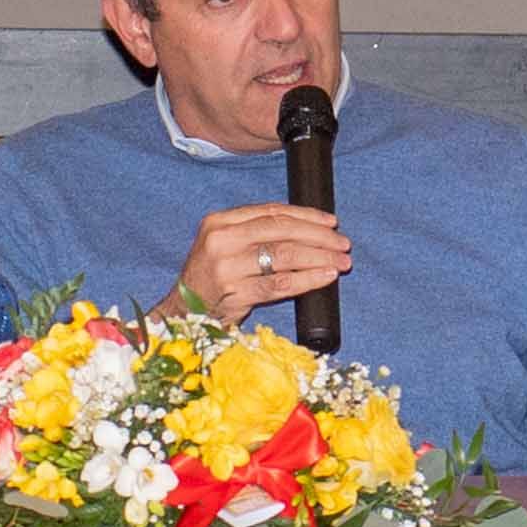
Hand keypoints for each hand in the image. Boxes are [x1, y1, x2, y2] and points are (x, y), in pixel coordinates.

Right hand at [177, 203, 349, 321]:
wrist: (183, 313)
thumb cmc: (212, 279)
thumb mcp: (225, 246)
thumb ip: (255, 234)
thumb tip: (308, 230)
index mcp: (219, 221)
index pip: (271, 212)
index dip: (306, 215)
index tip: (331, 222)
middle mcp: (221, 240)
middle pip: (280, 231)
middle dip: (318, 236)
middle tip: (343, 244)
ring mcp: (226, 267)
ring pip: (284, 256)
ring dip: (319, 258)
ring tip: (341, 262)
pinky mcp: (235, 293)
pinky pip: (280, 284)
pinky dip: (307, 279)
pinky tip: (325, 277)